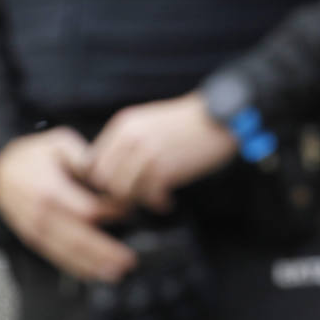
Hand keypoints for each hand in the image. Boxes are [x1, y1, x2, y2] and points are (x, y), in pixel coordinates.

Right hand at [0, 128, 136, 282]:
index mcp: (50, 190)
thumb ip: (84, 156)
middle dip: (105, 252)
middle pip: (78, 239)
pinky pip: (56, 257)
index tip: (132, 211)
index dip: (112, 213)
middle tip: (129, 259)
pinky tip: (94, 273)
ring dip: (93, 265)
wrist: (0, 171)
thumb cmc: (34, 156)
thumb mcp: (60, 144)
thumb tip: (105, 170)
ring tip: (117, 272)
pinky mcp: (34, 239)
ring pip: (67, 253)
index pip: (86, 209)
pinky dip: (76, 267)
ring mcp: (35, 231)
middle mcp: (41, 215)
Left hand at [87, 92, 237, 213]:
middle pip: (104, 179)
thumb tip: (116, 169)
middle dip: (118, 193)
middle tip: (135, 199)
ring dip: (138, 200)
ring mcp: (146, 153)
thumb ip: (130, 140)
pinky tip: (168, 201)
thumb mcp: (152, 121)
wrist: (223, 117)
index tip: (120, 186)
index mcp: (125, 125)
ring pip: (124, 191)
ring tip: (155, 200)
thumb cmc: (191, 122)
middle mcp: (130, 138)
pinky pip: (149, 196)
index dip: (105, 178)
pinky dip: (158, 203)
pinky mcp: (165, 168)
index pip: (95, 161)